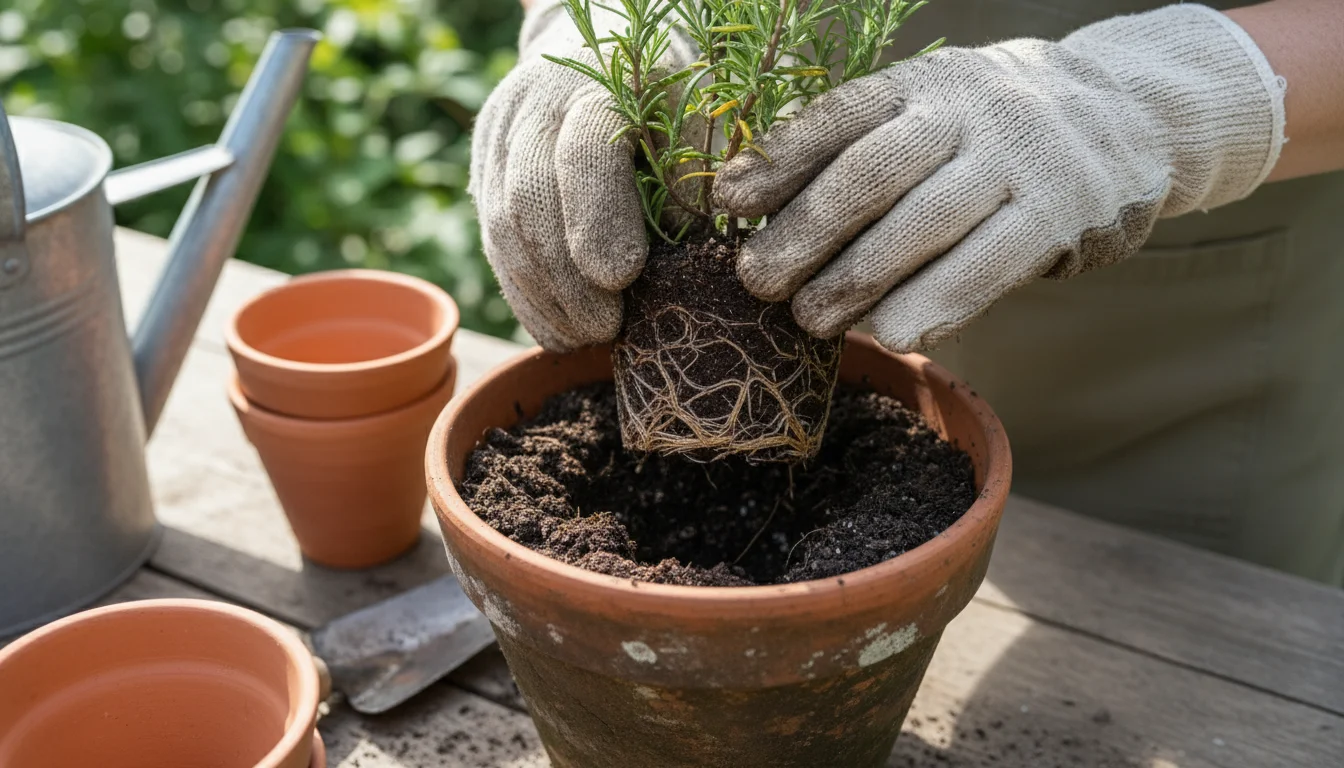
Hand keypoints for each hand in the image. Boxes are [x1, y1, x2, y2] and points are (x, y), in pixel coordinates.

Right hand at [469, 2, 692, 350]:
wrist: (592, 59)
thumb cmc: (660, 97)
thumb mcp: (693, 117)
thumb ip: (692, 170)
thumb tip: (688, 242)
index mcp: (597, 83)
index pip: (582, 149)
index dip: (597, 215)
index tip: (622, 276)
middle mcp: (534, 108)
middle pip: (527, 199)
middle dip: (566, 276)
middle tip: (606, 329)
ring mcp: (498, 142)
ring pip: (500, 228)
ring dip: (542, 296)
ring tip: (585, 338)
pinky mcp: (481, 175)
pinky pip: (492, 244)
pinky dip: (525, 296)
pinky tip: (558, 332)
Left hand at [714, 4, 1284, 352]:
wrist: (1129, 115)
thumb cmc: (991, 132)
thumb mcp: (932, 112)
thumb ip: (862, 148)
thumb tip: (756, 205)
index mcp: (924, 85)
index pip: (840, 117)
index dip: (778, 161)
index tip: (725, 202)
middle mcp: (970, 113)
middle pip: (872, 175)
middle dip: (806, 233)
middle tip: (756, 281)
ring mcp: (1020, 162)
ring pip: (925, 226)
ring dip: (858, 280)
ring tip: (810, 320)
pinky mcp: (1061, 215)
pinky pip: (987, 268)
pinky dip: (934, 305)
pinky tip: (891, 335)